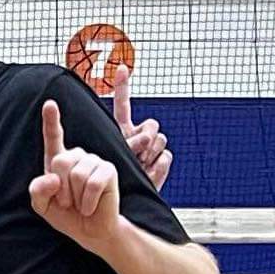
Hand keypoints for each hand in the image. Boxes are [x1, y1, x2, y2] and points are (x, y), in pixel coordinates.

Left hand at [28, 98, 123, 253]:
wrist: (90, 232)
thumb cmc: (67, 216)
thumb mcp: (43, 206)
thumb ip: (38, 191)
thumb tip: (52, 178)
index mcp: (59, 161)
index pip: (54, 138)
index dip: (51, 121)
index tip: (49, 103)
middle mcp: (78, 156)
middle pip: (60, 161)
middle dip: (61, 189)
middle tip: (68, 203)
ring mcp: (95, 161)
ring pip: (77, 174)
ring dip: (75, 198)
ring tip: (81, 205)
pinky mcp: (109, 170)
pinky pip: (92, 183)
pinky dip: (88, 201)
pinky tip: (91, 207)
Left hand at [112, 66, 169, 189]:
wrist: (122, 206)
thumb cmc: (109, 184)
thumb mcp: (112, 159)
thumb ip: (128, 143)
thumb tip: (146, 136)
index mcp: (121, 131)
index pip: (123, 105)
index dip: (123, 86)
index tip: (121, 67)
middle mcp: (137, 136)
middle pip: (151, 124)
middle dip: (145, 138)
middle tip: (135, 155)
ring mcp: (151, 149)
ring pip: (160, 139)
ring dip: (150, 153)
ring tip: (138, 166)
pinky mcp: (161, 162)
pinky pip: (165, 156)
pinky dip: (157, 167)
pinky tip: (148, 173)